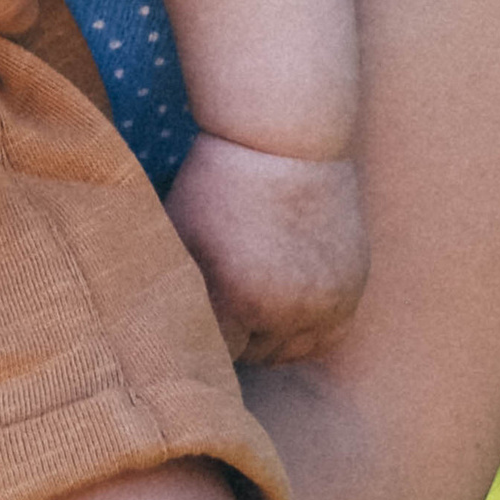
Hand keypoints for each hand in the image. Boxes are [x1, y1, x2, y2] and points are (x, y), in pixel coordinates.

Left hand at [166, 134, 368, 367]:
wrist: (284, 141)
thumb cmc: (217, 184)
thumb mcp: (179, 235)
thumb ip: (167, 287)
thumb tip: (147, 327)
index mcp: (237, 301)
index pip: (213, 357)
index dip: (196, 341)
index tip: (186, 326)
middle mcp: (287, 312)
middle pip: (252, 358)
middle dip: (233, 337)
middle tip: (219, 308)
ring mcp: (325, 303)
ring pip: (291, 353)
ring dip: (269, 338)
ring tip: (249, 306)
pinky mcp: (351, 290)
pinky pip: (327, 337)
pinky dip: (305, 330)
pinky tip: (283, 306)